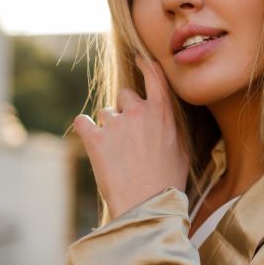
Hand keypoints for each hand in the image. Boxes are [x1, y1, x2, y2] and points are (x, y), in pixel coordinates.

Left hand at [72, 54, 188, 219]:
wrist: (147, 205)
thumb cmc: (167, 181)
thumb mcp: (181, 149)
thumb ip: (170, 125)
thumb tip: (164, 114)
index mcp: (162, 112)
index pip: (154, 76)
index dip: (145, 65)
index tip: (140, 59)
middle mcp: (139, 111)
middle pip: (125, 95)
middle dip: (125, 110)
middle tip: (129, 136)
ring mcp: (115, 124)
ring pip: (105, 113)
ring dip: (107, 126)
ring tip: (117, 153)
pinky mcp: (94, 139)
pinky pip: (82, 122)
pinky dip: (85, 130)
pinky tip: (92, 143)